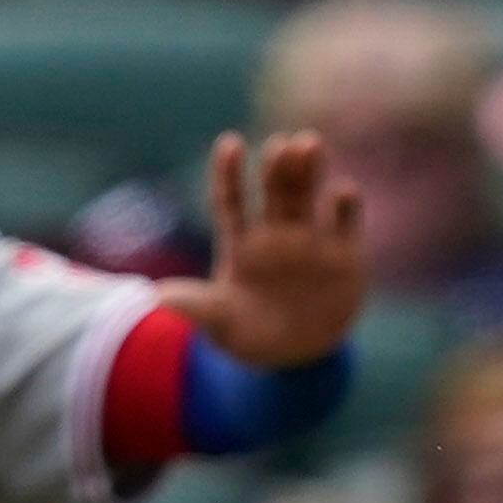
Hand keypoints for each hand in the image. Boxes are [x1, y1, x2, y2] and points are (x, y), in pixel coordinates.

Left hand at [156, 131, 365, 371]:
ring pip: (308, 195)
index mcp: (241, 244)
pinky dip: (345, 205)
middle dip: (277, 166)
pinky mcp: (344, 255)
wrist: (298, 358)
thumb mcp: (221, 324)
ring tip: (310, 143)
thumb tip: (156, 297)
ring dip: (310, 169)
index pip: (232, 200)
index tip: (230, 144)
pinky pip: (345, 223)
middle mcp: (275, 234)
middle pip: (274, 190)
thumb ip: (197, 307)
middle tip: (281, 145)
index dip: (229, 173)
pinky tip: (343, 193)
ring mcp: (311, 241)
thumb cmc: (250, 336)